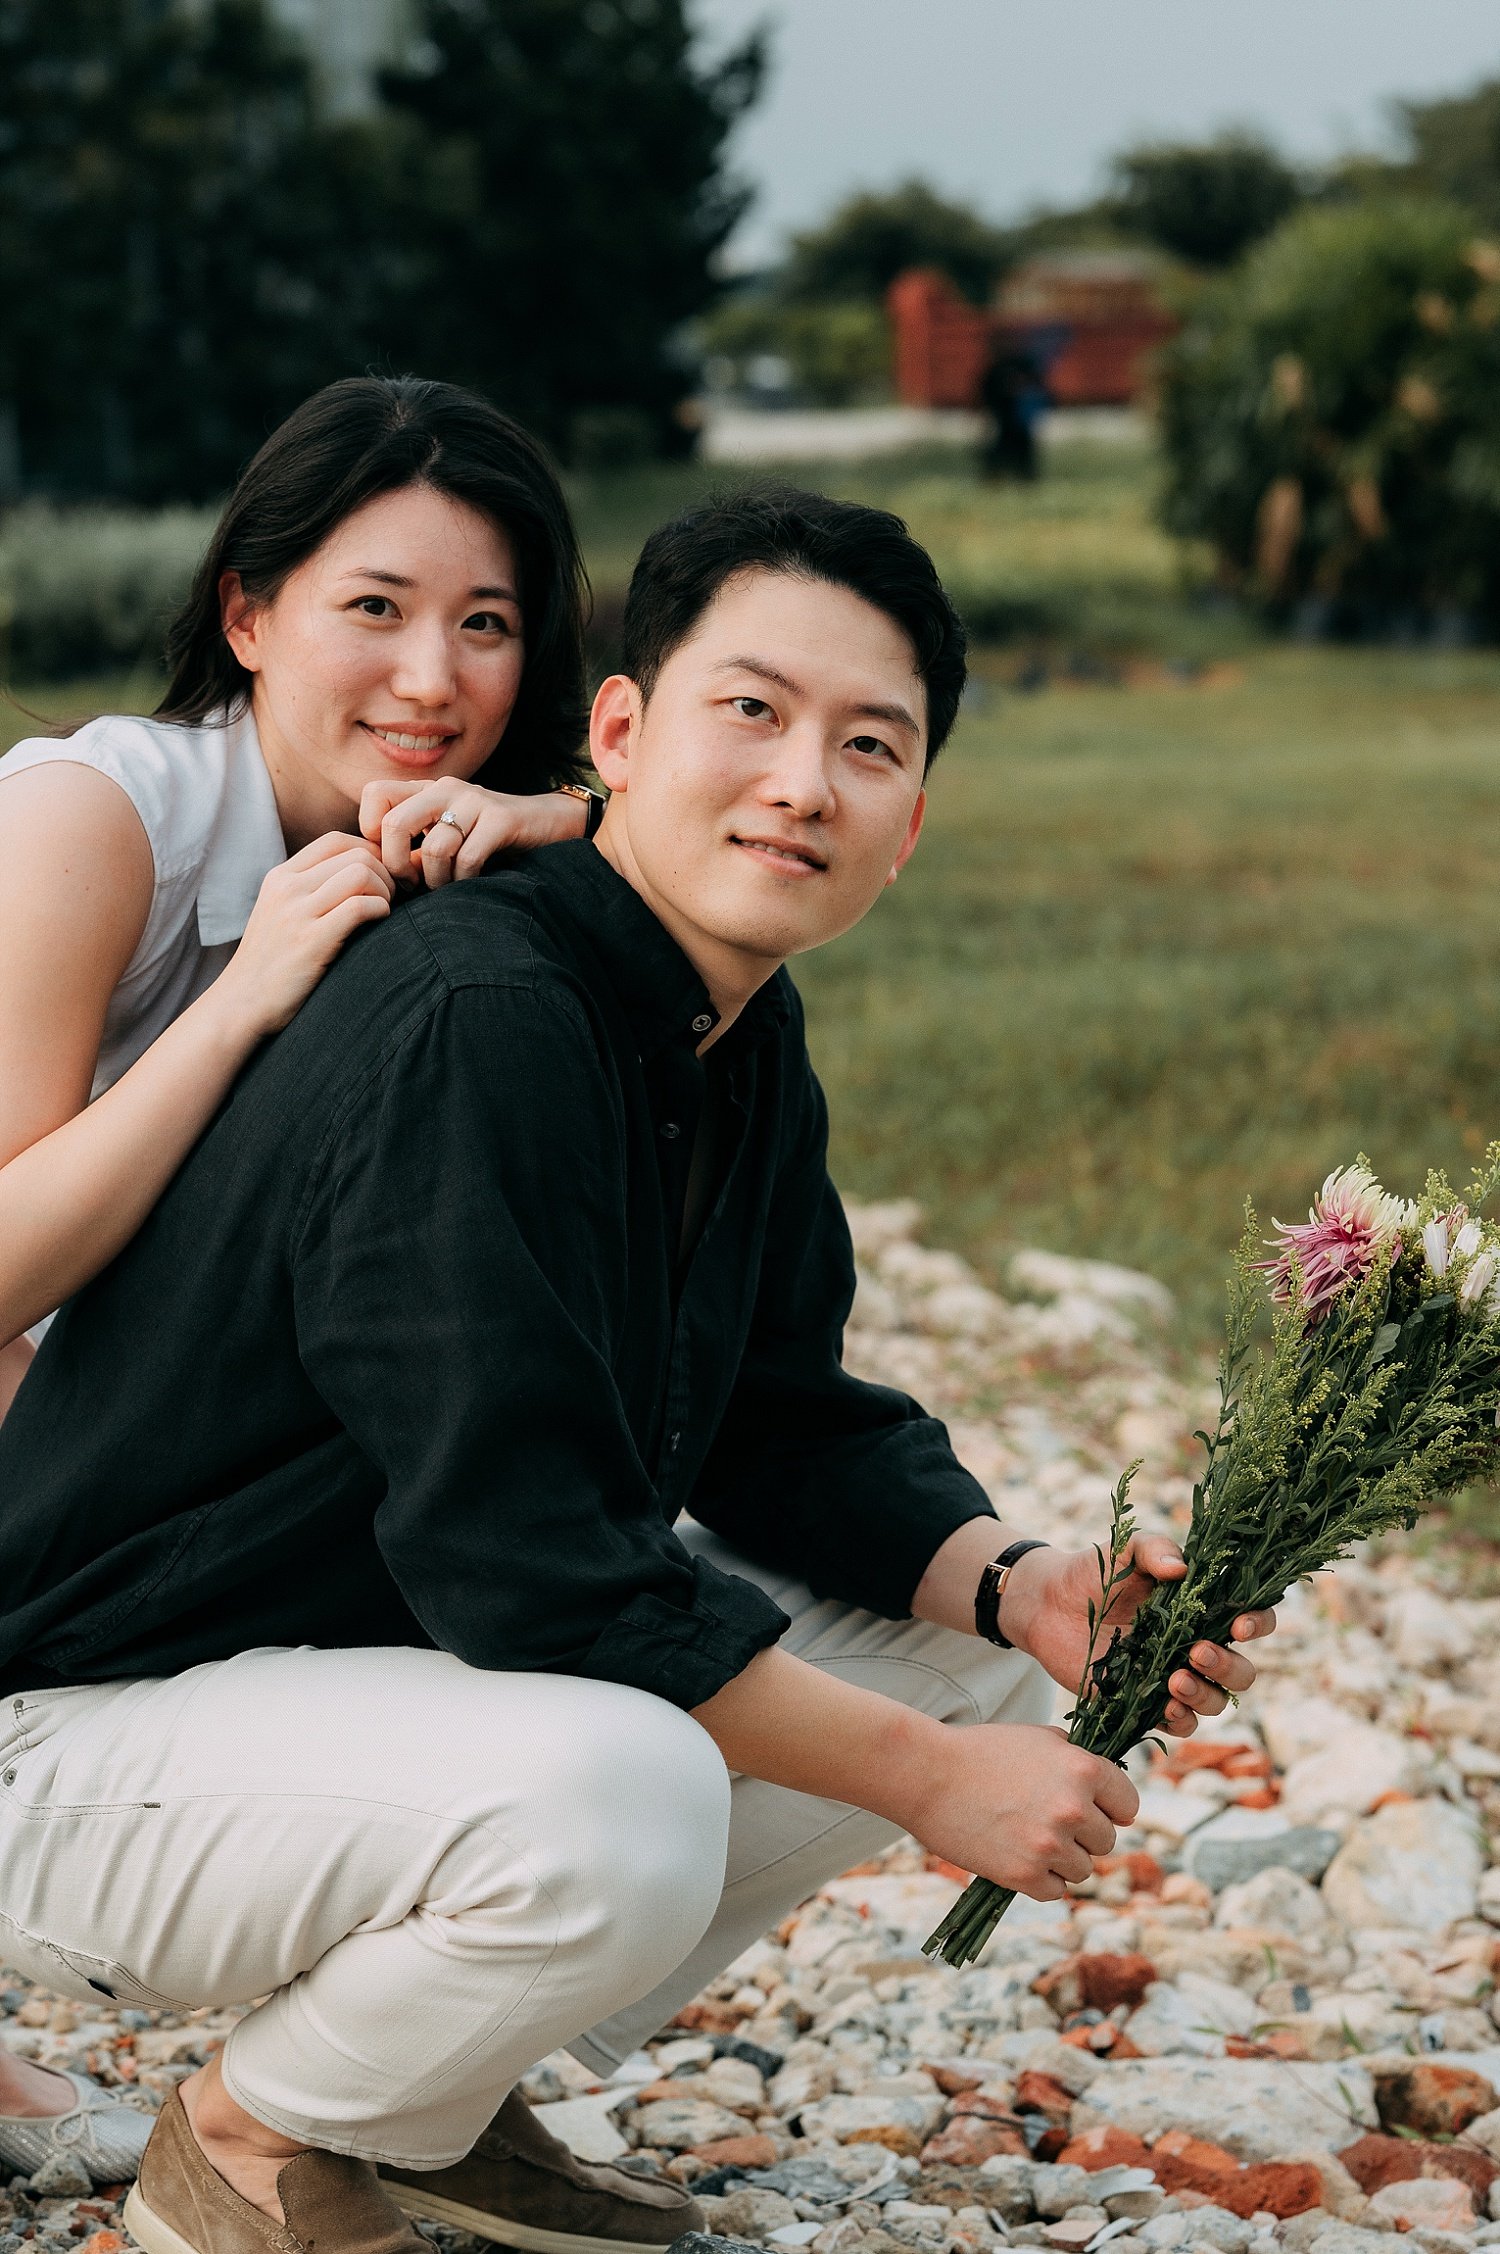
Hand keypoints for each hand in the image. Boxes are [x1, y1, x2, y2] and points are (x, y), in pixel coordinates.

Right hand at [212, 834, 393, 1040]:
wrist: (241, 1005)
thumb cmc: (271, 964)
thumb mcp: (280, 914)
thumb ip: (309, 891)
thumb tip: (359, 875)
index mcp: (280, 877)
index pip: (336, 840)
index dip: (370, 852)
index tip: (382, 877)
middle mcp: (288, 888)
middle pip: (356, 854)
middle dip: (386, 873)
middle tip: (393, 898)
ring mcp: (298, 913)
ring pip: (361, 874)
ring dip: (386, 891)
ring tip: (385, 912)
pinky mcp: (312, 941)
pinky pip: (360, 907)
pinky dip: (381, 910)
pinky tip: (379, 924)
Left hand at [360, 781, 588, 888]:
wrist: (548, 824)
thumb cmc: (489, 839)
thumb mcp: (447, 837)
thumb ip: (415, 848)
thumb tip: (382, 873)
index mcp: (426, 789)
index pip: (375, 794)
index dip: (372, 832)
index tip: (392, 859)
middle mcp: (446, 788)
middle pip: (395, 823)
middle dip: (398, 865)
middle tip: (411, 884)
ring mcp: (474, 801)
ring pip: (435, 849)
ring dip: (437, 881)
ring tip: (446, 888)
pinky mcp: (500, 819)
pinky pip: (468, 859)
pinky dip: (465, 881)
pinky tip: (471, 883)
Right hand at [903, 1720, 1139, 1899]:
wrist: (927, 1774)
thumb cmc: (982, 1751)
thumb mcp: (1039, 1739)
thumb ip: (1078, 1759)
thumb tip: (1110, 1787)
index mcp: (1083, 1770)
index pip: (1128, 1805)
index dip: (1109, 1808)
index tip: (1090, 1809)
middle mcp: (1074, 1809)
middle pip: (1106, 1841)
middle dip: (1082, 1835)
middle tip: (1047, 1823)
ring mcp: (1050, 1845)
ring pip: (1084, 1869)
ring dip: (1062, 1860)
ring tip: (1027, 1838)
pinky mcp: (1025, 1875)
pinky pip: (1056, 1891)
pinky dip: (1040, 1880)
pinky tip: (1016, 1856)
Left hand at [1000, 1537, 1274, 1738]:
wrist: (1049, 1604)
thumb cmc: (1096, 1572)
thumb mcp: (1125, 1551)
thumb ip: (1154, 1551)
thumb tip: (1180, 1569)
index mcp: (1203, 1609)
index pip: (1251, 1619)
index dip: (1258, 1623)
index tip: (1239, 1625)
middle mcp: (1196, 1646)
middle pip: (1240, 1671)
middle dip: (1228, 1666)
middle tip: (1196, 1651)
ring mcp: (1174, 1676)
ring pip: (1216, 1701)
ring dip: (1205, 1695)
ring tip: (1175, 1679)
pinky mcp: (1147, 1701)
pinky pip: (1180, 1722)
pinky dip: (1180, 1719)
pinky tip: (1165, 1705)